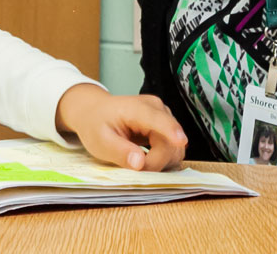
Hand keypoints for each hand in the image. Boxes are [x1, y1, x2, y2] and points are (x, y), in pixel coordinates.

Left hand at [54, 84, 188, 170]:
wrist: (97, 112)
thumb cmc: (96, 124)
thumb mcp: (99, 141)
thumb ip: (120, 152)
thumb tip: (140, 163)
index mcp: (137, 108)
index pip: (158, 119)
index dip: (171, 131)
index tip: (180, 141)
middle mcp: (157, 109)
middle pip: (169, 142)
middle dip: (155, 162)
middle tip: (133, 167)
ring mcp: (165, 117)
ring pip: (175, 149)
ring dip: (160, 162)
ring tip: (138, 160)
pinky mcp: (168, 126)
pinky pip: (174, 149)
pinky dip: (163, 159)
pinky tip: (147, 157)